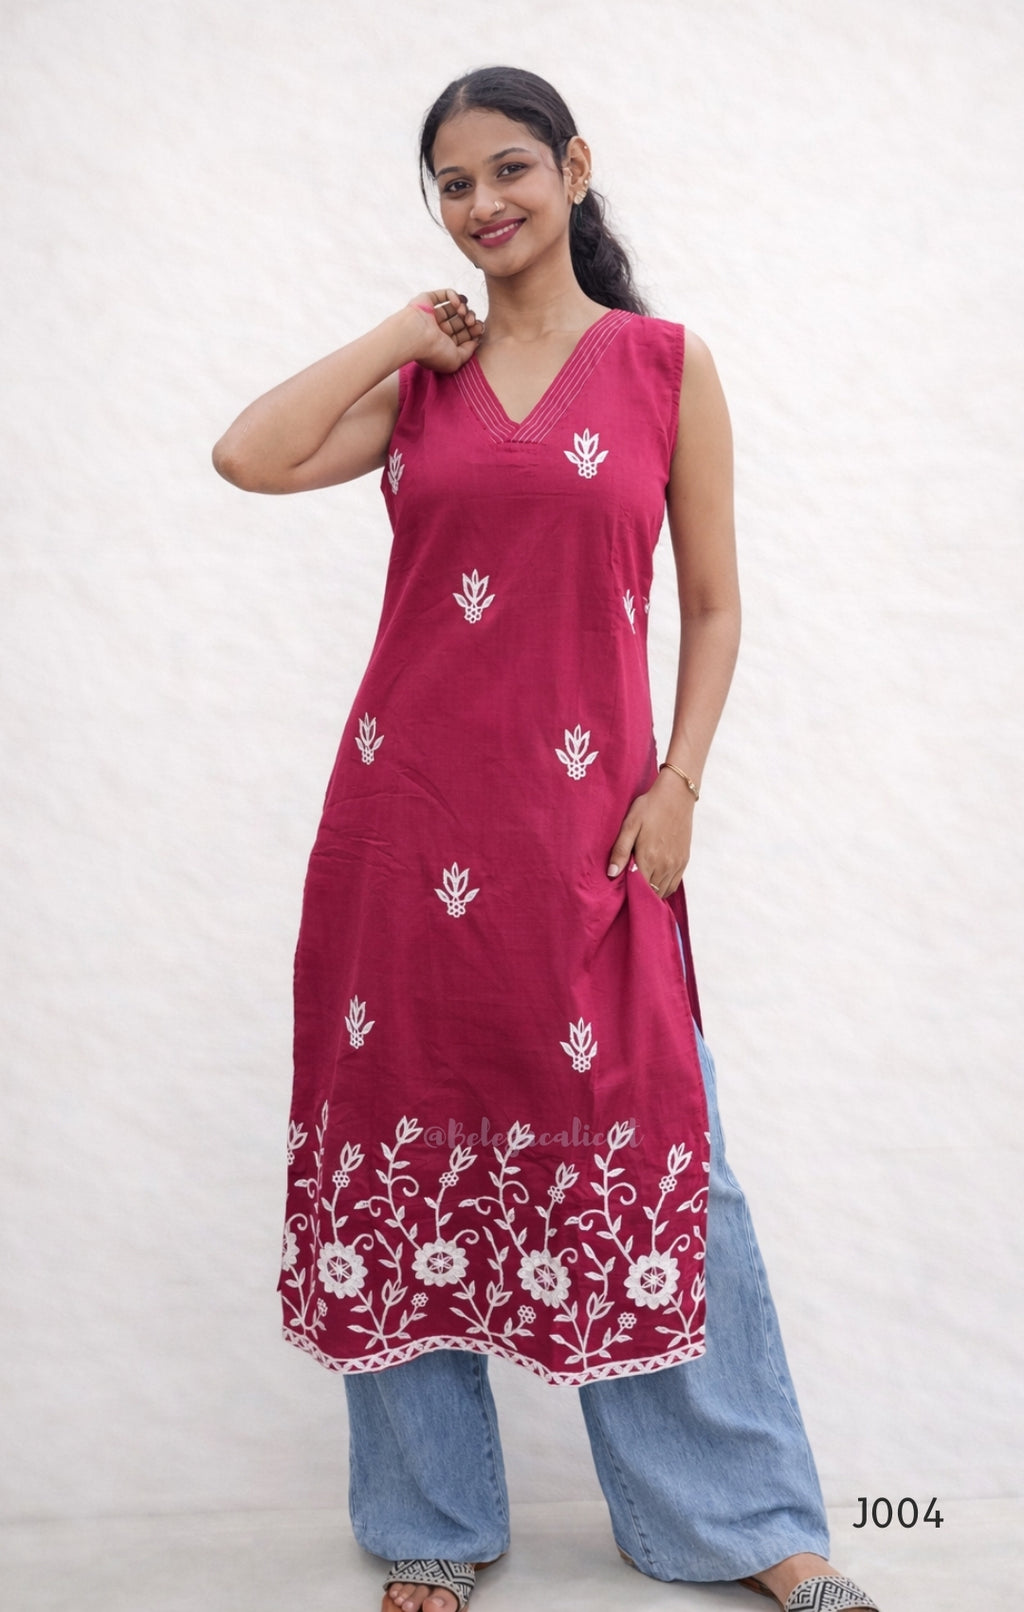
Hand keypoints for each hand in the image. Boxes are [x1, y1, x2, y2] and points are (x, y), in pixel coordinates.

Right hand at [406, 288, 484, 372]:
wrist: (414, 337)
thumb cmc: (433, 352)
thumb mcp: (456, 360)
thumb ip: (468, 352)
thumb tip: (476, 341)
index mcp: (442, 344)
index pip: (463, 335)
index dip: (474, 331)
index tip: (479, 330)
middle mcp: (437, 330)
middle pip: (461, 321)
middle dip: (471, 319)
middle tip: (472, 321)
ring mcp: (432, 315)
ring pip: (455, 307)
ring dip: (464, 308)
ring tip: (463, 313)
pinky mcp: (427, 301)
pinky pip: (446, 294)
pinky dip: (455, 296)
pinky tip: (457, 304)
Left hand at [607, 771, 694, 898]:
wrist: (677, 795)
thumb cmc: (649, 807)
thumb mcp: (629, 824)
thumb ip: (620, 850)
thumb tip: (612, 874)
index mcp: (649, 857)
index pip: (637, 888)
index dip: (627, 892)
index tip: (619, 889)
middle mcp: (664, 865)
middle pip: (650, 893)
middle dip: (639, 894)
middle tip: (627, 887)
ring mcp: (676, 864)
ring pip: (663, 892)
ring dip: (652, 892)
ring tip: (640, 885)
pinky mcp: (684, 861)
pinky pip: (673, 885)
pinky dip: (663, 888)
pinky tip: (654, 880)